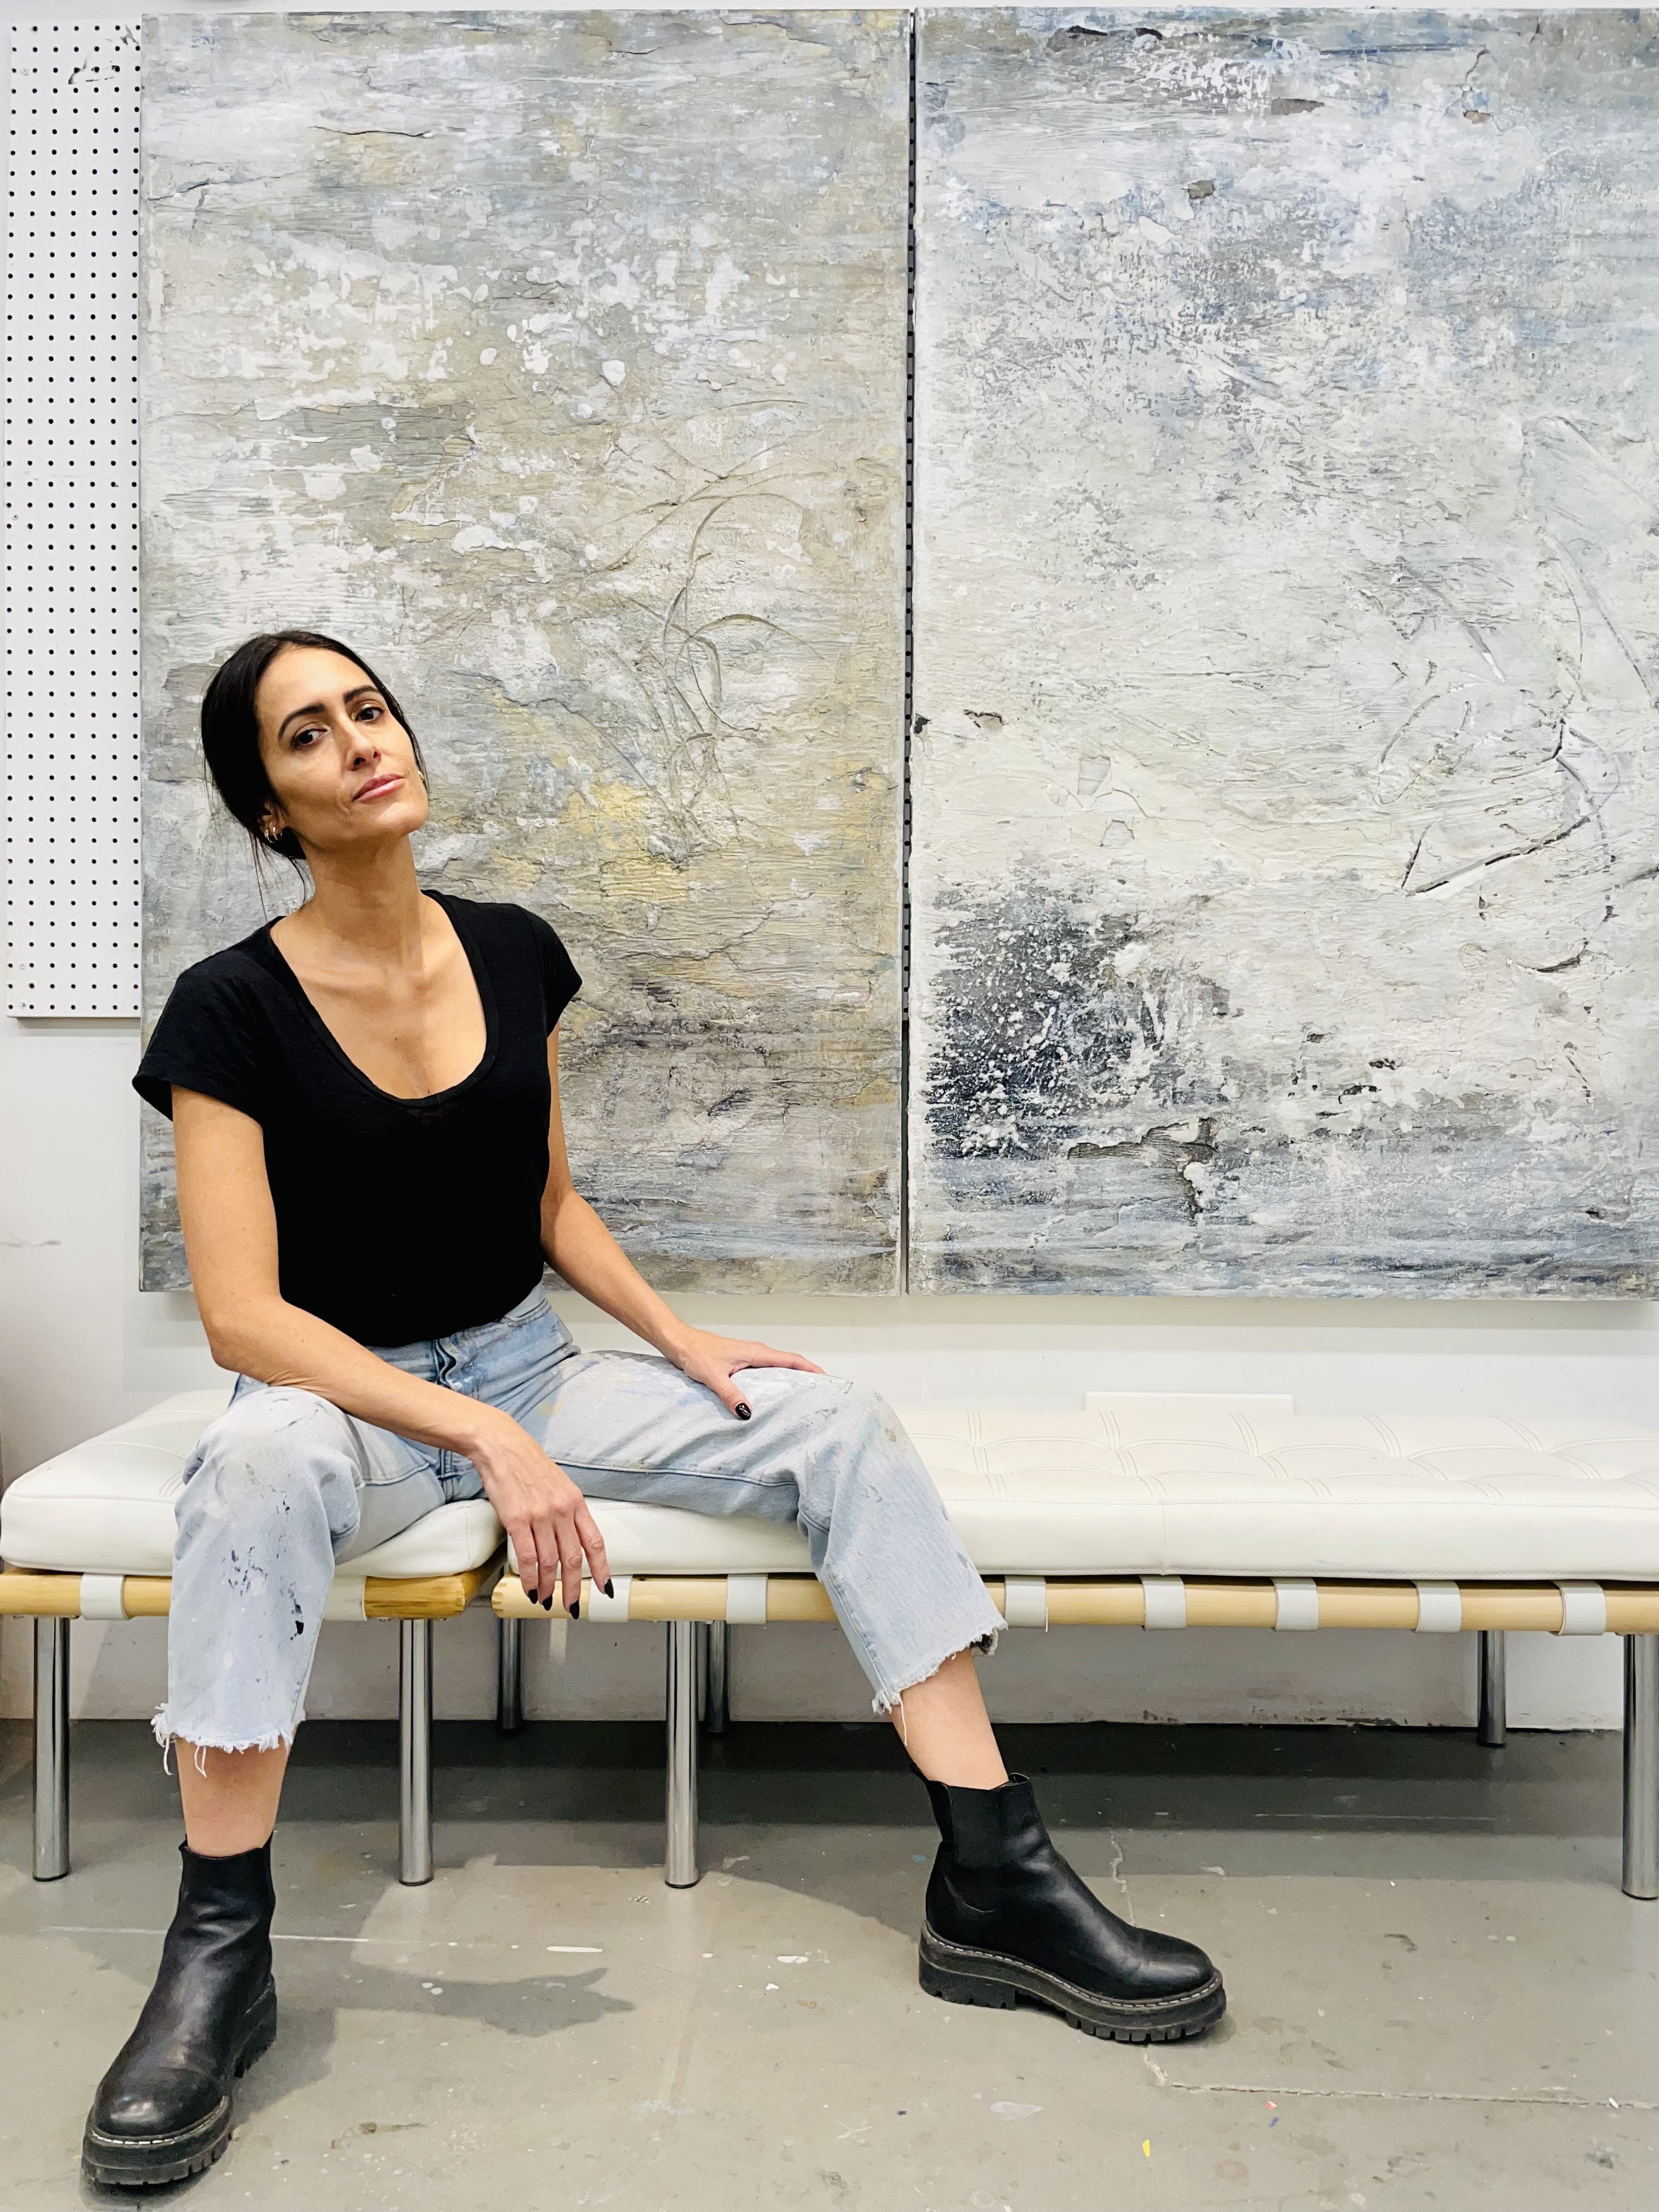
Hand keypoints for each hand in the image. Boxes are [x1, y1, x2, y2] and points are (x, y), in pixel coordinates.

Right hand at [465, 1405, 611, 1613]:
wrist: (502, 1446)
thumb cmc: (528, 1464)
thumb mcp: (559, 1485)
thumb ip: (567, 1511)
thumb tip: (570, 1538)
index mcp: (576, 1502)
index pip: (595, 1542)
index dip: (602, 1569)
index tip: (604, 1587)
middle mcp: (561, 1510)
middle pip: (573, 1558)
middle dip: (574, 1587)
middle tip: (571, 1605)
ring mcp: (539, 1516)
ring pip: (549, 1562)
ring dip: (548, 1586)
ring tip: (545, 1599)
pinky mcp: (516, 1519)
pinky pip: (527, 1557)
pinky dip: (529, 1578)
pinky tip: (530, 1588)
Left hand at [664, 1325, 824, 1417]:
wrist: (679, 1342)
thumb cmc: (695, 1352)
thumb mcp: (713, 1376)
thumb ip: (731, 1394)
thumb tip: (747, 1413)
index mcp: (755, 1352)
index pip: (791, 1360)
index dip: (810, 1369)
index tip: (826, 1379)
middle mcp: (755, 1353)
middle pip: (788, 1364)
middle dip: (805, 1376)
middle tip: (818, 1393)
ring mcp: (748, 1357)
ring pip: (776, 1368)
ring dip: (789, 1379)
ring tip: (800, 1397)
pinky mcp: (740, 1363)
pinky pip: (763, 1372)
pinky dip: (773, 1381)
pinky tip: (770, 1396)